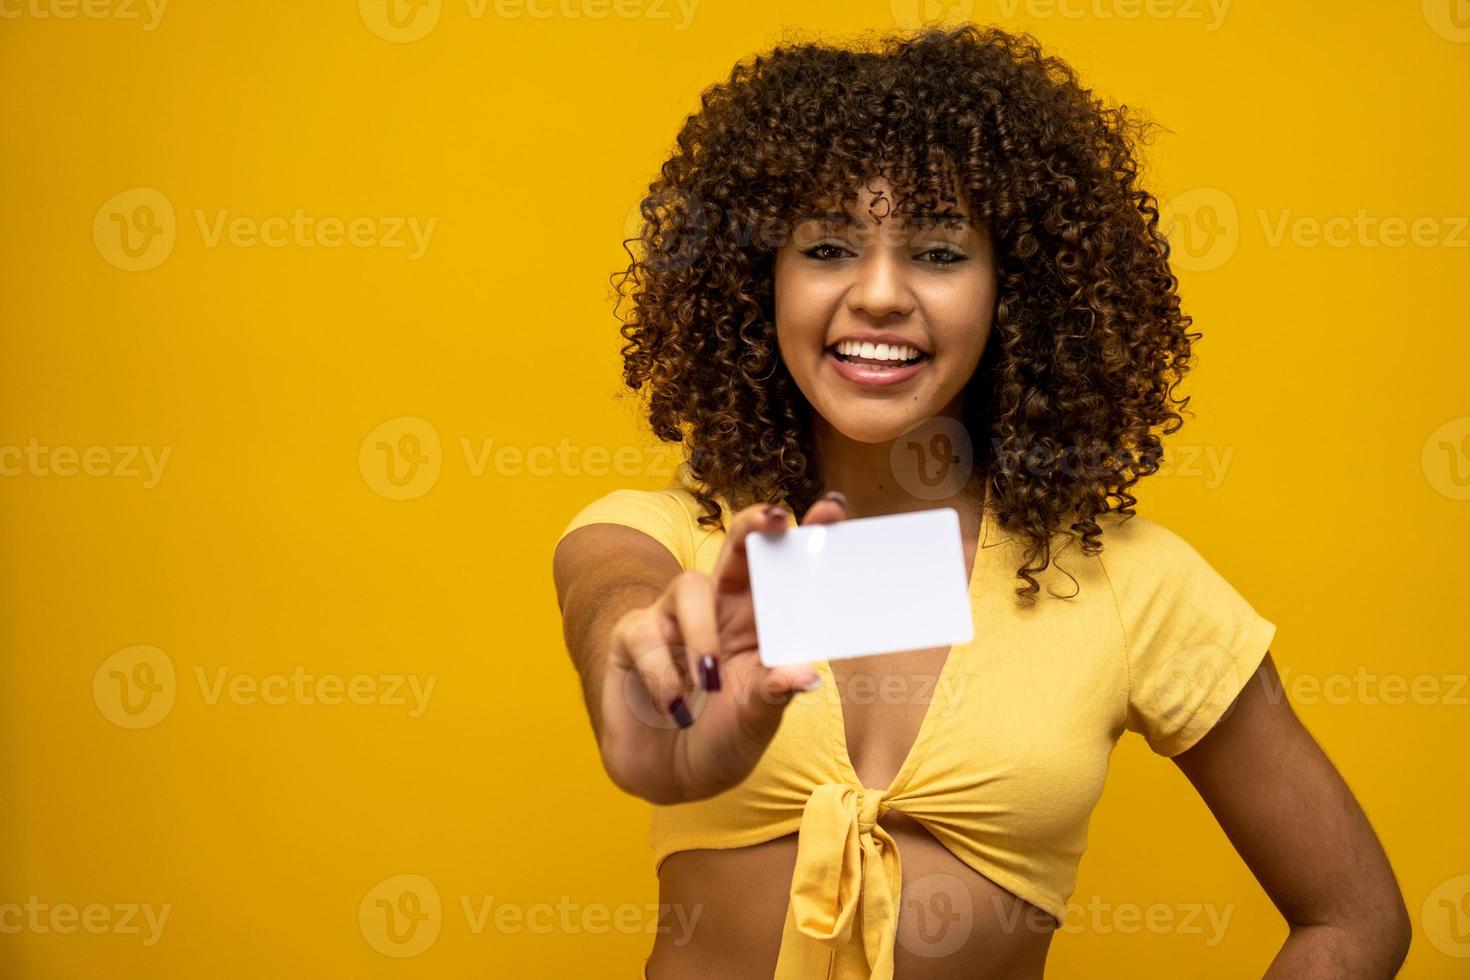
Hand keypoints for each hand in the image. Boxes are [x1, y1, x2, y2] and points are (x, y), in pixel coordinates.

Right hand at [597, 492, 848, 803]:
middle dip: (753, 528)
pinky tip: (673, 707)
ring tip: (707, 684)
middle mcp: (720, 610)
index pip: (784, 570)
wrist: (669, 778)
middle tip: (774, 518)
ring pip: (690, 587)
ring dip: (703, 635)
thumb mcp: (756, 721)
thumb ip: (773, 693)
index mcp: (760, 622)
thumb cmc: (723, 738)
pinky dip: (663, 674)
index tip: (832, 510)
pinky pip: (648, 634)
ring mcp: (673, 619)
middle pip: (736, 551)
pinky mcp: (633, 636)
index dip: (806, 537)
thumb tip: (803, 674)